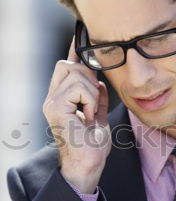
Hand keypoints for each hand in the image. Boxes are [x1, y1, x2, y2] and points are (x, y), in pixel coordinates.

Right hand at [42, 37, 111, 192]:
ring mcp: (52, 102)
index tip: (82, 36)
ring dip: (91, 92)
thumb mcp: (99, 116)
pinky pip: (79, 88)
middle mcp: (52, 97)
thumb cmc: (93, 145)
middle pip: (67, 64)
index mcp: (61, 98)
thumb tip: (99, 82)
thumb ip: (98, 98)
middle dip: (87, 75)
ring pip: (75, 73)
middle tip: (94, 99)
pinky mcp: (56, 108)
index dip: (74, 50)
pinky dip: (90, 100)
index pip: (65, 66)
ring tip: (91, 113)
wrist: (89, 164)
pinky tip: (88, 116)